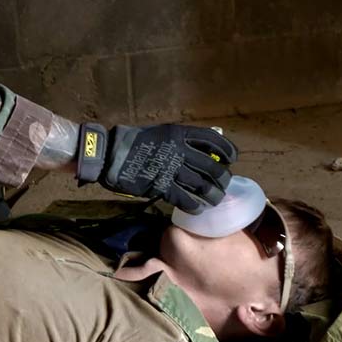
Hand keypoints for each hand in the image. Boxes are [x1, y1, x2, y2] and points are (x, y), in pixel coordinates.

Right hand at [74, 123, 236, 213]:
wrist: (110, 155)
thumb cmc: (135, 142)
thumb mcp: (162, 133)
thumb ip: (181, 140)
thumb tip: (202, 152)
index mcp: (180, 134)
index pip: (213, 141)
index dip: (227, 151)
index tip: (231, 159)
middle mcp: (180, 151)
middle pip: (212, 167)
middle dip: (222, 179)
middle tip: (223, 185)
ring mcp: (172, 170)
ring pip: (203, 186)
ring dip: (212, 195)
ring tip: (215, 200)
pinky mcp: (162, 187)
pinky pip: (185, 199)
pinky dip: (195, 206)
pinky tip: (198, 208)